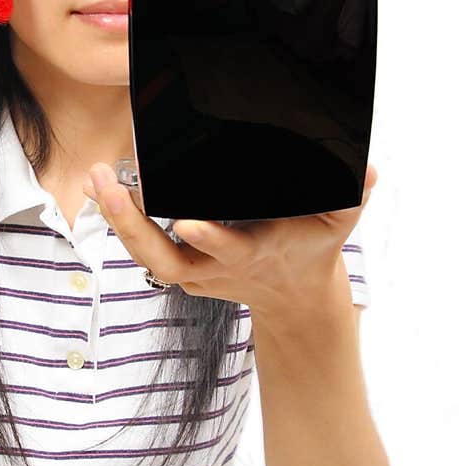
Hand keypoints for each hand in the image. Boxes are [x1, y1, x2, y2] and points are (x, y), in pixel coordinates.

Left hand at [81, 162, 377, 316]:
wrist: (295, 296)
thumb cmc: (313, 248)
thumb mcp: (340, 223)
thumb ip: (352, 195)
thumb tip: (367, 169)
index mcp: (255, 254)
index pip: (230, 249)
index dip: (210, 239)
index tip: (188, 222)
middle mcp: (217, 267)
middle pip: (166, 258)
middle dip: (136, 226)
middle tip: (112, 188)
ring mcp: (195, 271)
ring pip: (147, 256)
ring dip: (119, 220)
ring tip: (97, 180)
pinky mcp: (181, 266)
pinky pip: (144, 244)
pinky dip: (120, 218)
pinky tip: (100, 186)